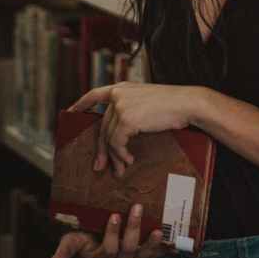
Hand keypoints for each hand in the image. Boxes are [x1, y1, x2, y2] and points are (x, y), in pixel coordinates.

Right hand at [49, 203, 170, 257]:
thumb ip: (68, 248)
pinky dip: (166, 250)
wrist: (102, 246)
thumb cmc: (88, 239)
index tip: (114, 215)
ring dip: (152, 243)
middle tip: (137, 208)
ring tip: (157, 230)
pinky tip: (176, 244)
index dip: (112, 235)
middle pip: (128, 250)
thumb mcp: (75, 240)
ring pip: (144, 256)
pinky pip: (157, 257)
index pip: (107, 250)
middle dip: (133, 229)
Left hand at [68, 81, 202, 176]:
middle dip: (101, 149)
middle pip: (102, 127)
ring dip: (115, 157)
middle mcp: (118, 95)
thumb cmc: (173, 105)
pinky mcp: (126, 119)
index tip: (71, 112)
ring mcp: (121, 106)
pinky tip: (129, 160)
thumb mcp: (148, 102)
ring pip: (109, 138)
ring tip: (121, 169)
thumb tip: (119, 134)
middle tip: (100, 166)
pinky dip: (121, 155)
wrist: (187, 103)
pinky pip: (117, 143)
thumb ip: (131, 110)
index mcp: (123, 88)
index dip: (81, 103)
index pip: (95, 94)